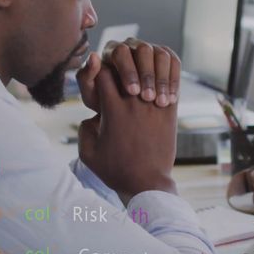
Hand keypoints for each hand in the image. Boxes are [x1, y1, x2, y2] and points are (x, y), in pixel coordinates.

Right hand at [78, 65, 177, 201]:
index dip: (99, 71)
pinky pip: (168, 85)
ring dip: (141, 73)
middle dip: (119, 70)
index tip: (100, 80)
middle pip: (124, 69)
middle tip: (117, 77)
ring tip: (136, 81)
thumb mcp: (88, 153)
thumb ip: (84, 129)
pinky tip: (154, 87)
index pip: (102, 72)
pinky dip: (160, 81)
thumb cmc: (116, 170)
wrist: (146, 184)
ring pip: (148, 73)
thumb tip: (91, 117)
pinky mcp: (169, 113)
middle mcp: (133, 103)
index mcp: (112, 110)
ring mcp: (153, 106)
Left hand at [100, 37, 180, 106]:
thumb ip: (86, 76)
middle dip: (147, 75)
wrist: (124, 113)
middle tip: (148, 98)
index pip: (121, 52)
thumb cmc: (104, 103)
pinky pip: (174, 62)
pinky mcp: (167, 57)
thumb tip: (94, 56)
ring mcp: (151, 49)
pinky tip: (172, 99)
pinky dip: (174, 80)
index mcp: (113, 50)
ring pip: (161, 55)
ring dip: (162, 79)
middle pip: (144, 50)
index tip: (132, 92)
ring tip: (161, 102)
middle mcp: (133, 45)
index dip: (128, 71)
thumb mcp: (92, 95)